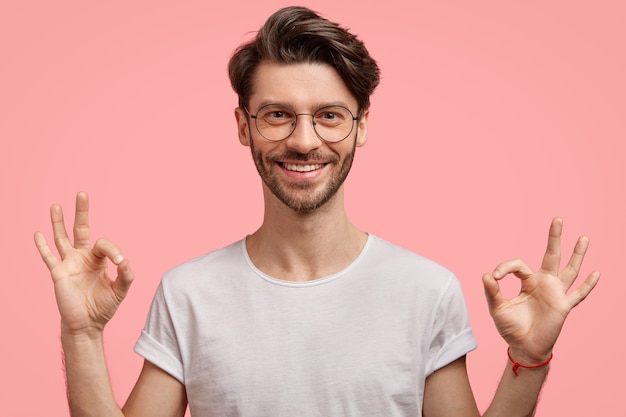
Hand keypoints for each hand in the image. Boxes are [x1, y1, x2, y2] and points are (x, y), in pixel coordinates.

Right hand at [34, 192, 133, 335]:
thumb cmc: (103, 307)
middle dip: (81, 212)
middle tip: (82, 193)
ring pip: (62, 238)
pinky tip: (38, 234)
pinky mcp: (58, 273)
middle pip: (81, 229)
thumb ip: (126, 276)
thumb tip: (125, 261)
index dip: (114, 251)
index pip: (105, 245)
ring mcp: (69, 264)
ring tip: (56, 205)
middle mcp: (83, 258)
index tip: (120, 263)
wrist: (87, 324)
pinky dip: (43, 246)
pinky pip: (49, 258)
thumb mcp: (120, 291)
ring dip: (58, 222)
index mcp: (99, 260)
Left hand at [482, 217, 599, 364]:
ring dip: (577, 255)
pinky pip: (578, 295)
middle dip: (554, 238)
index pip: (518, 265)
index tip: (494, 276)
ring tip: (583, 237)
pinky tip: (596, 273)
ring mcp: (555, 294)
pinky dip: (587, 285)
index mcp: (527, 282)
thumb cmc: (510, 328)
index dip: (505, 267)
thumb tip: (486, 274)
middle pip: (551, 256)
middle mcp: (543, 284)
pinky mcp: (563, 307)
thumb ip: (492, 292)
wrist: (523, 347)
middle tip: (557, 219)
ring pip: (569, 270)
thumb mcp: (497, 308)